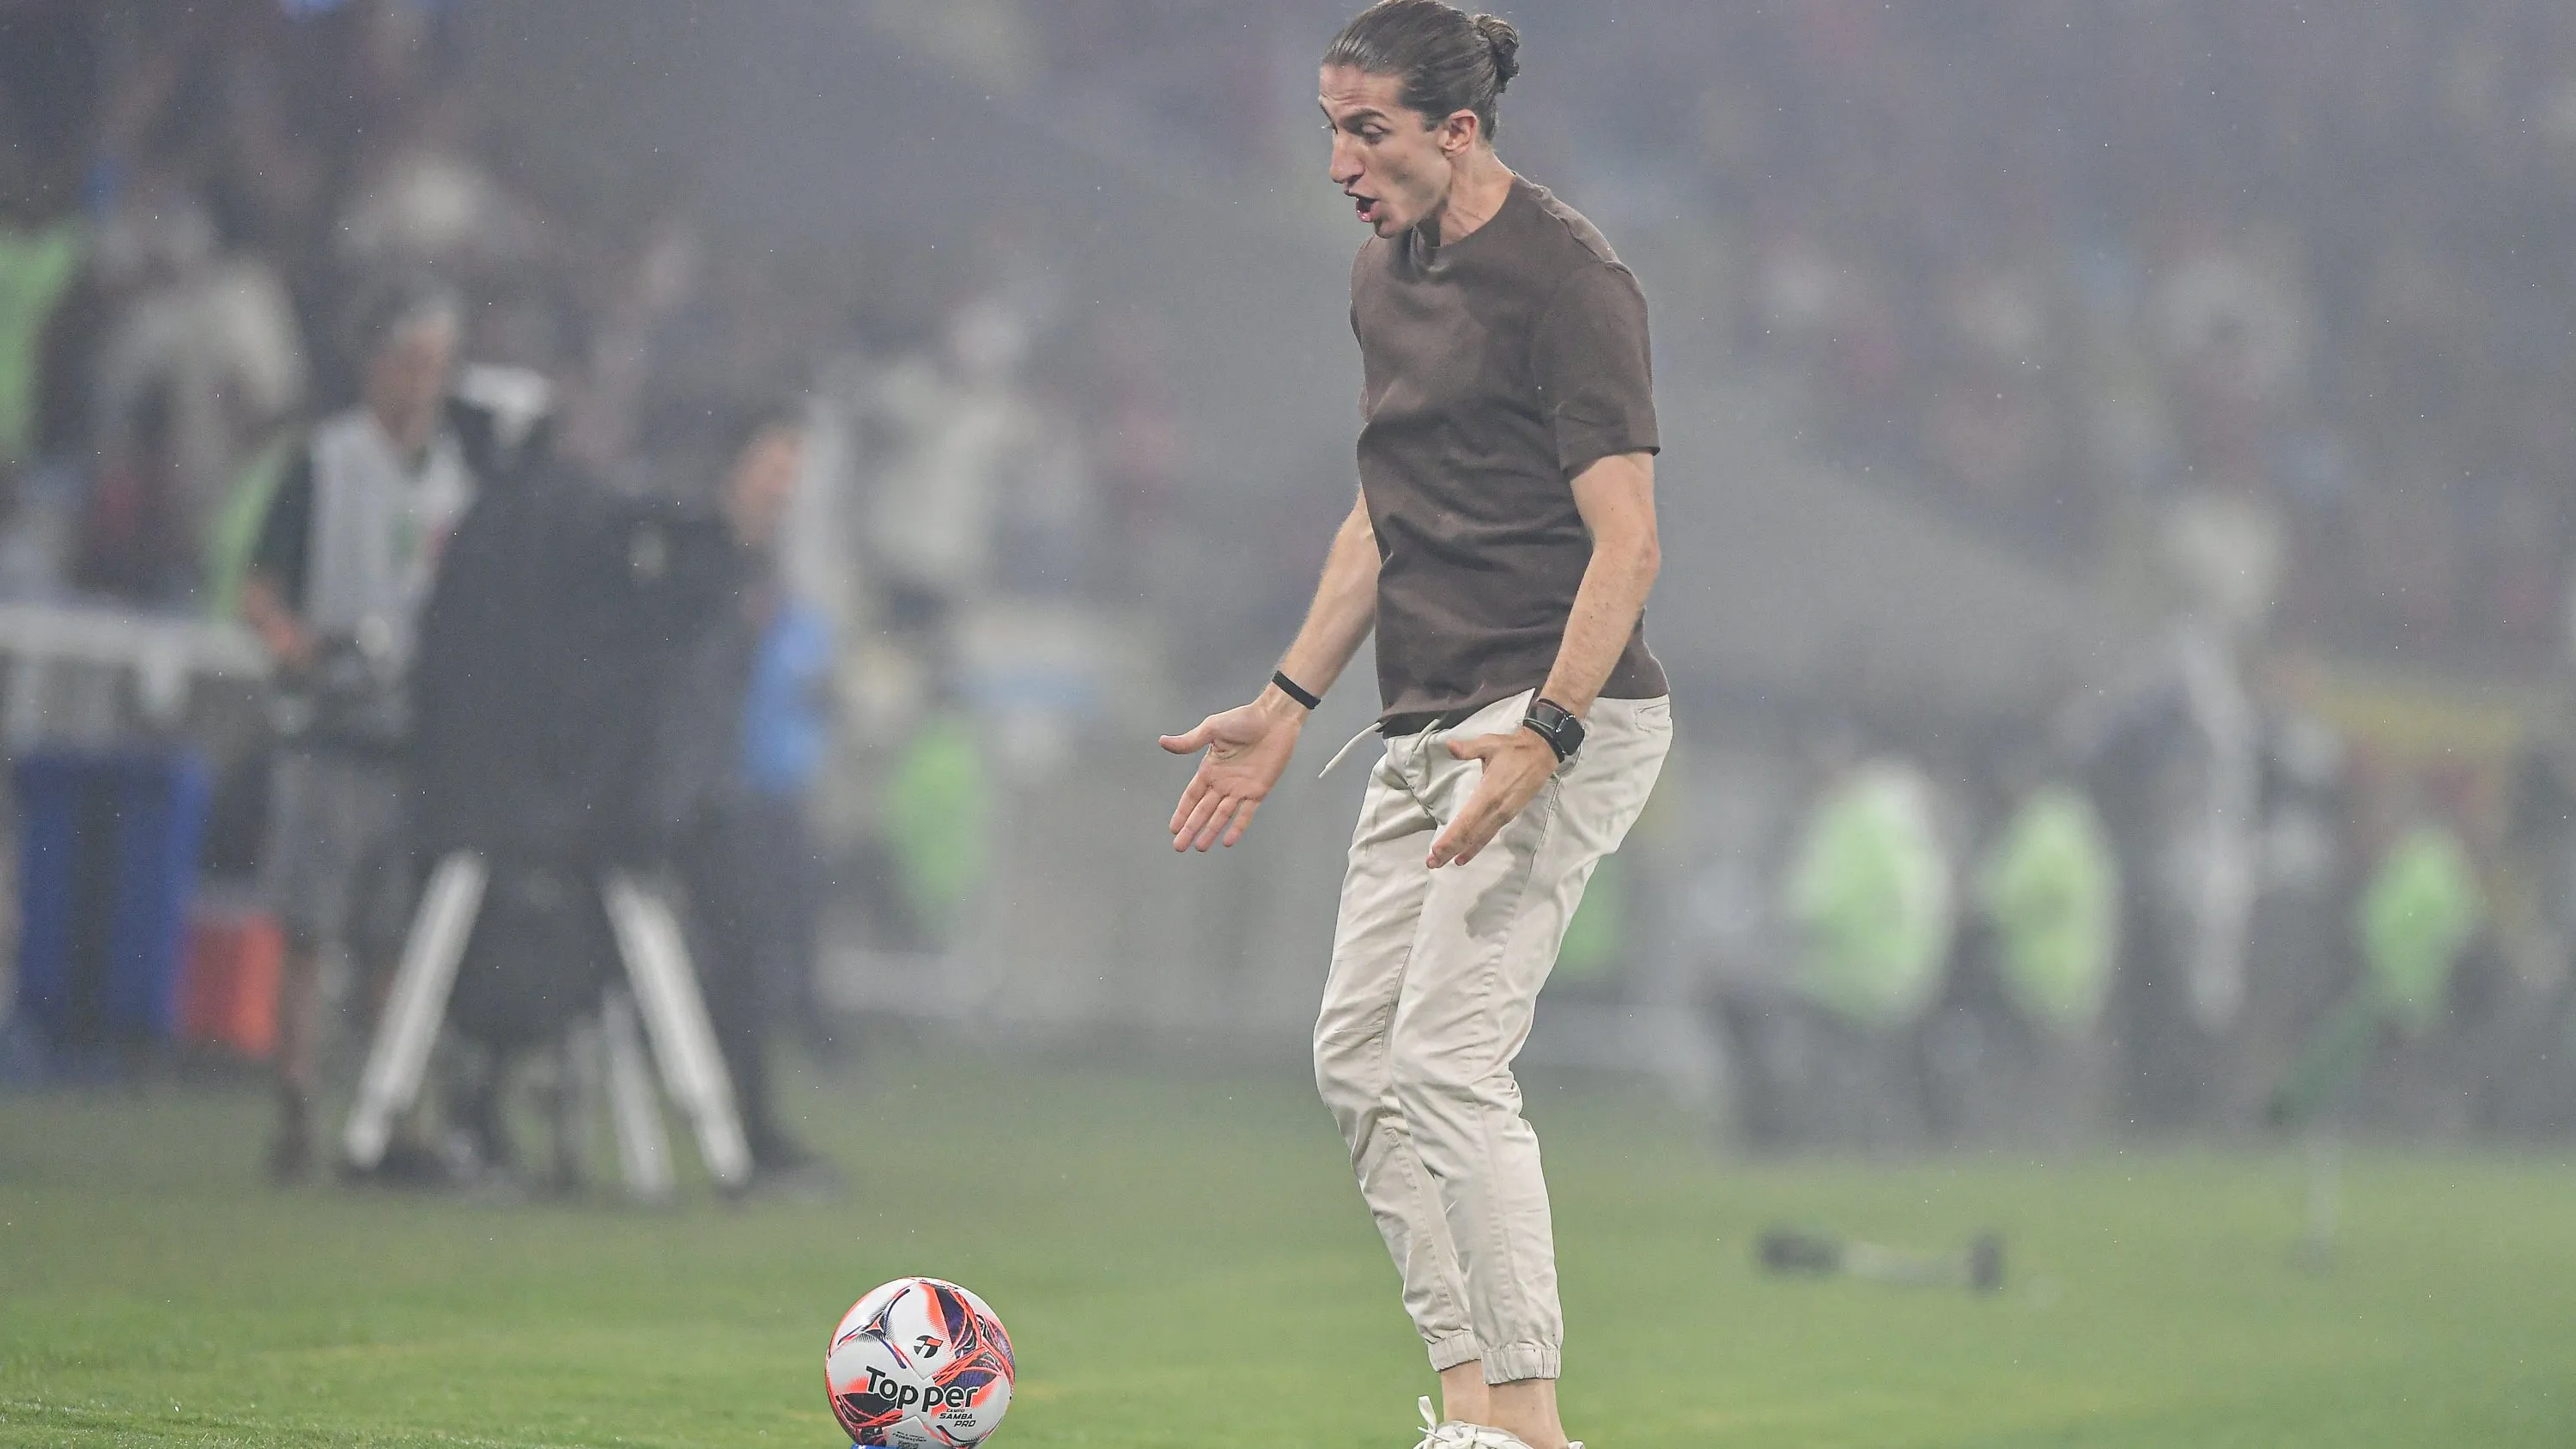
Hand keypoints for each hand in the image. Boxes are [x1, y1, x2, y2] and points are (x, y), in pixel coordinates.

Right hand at [1160, 695, 1303, 850]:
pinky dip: (1237, 827)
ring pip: (1222, 816)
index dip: (1182, 811)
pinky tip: (1228, 841)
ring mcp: (1240, 789)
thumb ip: (1190, 741)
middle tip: (1179, 846)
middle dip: (1191, 828)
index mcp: (1210, 769)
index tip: (1173, 828)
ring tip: (1200, 847)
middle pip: (1204, 810)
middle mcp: (1223, 783)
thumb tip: (1163, 742)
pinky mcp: (1258, 791)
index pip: (1192, 796)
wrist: (1274, 719)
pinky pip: (1246, 813)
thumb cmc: (1244, 720)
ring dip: (1211, 831)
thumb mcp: (1212, 728)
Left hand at [1428, 727, 1559, 867]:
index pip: (1467, 822)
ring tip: (1442, 863)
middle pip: (1471, 836)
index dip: (1452, 838)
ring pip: (1480, 838)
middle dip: (1450, 850)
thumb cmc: (1513, 748)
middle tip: (1431, 863)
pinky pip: (1488, 835)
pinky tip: (1464, 855)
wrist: (1542, 753)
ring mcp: (1503, 815)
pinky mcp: (1508, 816)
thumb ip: (1468, 748)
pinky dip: (1475, 847)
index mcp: (1489, 794)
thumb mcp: (1489, 743)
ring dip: (1461, 851)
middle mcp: (1496, 810)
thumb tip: (1450, 745)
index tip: (1436, 850)